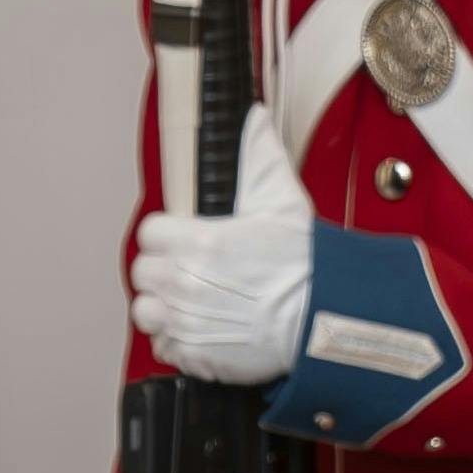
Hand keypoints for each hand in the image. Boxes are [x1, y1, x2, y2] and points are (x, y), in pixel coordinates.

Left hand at [129, 104, 313, 386]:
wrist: (328, 320)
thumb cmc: (308, 265)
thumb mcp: (284, 200)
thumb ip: (258, 156)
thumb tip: (253, 117)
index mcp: (198, 242)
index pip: (150, 232)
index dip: (167, 235)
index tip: (183, 239)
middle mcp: (185, 282)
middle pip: (144, 272)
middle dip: (164, 269)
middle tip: (191, 272)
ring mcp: (187, 322)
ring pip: (146, 310)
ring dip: (162, 306)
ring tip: (189, 303)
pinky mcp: (196, 355)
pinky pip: (163, 347)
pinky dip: (176, 341)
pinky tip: (199, 329)